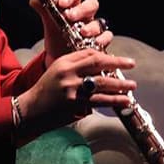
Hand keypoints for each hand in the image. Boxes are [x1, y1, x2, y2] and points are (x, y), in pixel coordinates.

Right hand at [17, 48, 135, 136]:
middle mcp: (68, 74)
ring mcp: (73, 90)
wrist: (31, 110)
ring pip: (102, 85)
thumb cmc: (46, 89)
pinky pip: (99, 101)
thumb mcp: (57, 70)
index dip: (106, 55)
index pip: (89, 54)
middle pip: (98, 65)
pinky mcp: (75, 105)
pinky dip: (113, 101)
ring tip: (132, 86)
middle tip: (132, 64)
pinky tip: (124, 101)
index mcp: (64, 62)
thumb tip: (100, 64)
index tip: (118, 59)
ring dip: (120, 86)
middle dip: (118, 64)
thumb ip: (76, 65)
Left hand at [30, 0, 112, 65]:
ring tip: (82, 32)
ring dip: (91, 26)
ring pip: (99, 21)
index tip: (62, 3)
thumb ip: (44, 10)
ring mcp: (94, 27)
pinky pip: (106, 37)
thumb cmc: (56, 37)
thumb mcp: (49, 24)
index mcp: (74, 5)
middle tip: (70, 16)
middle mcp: (86, 15)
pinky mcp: (99, 41)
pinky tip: (94, 43)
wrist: (59, 58)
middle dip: (82, 9)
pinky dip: (102, 39)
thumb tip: (34, 0)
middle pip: (92, 4)